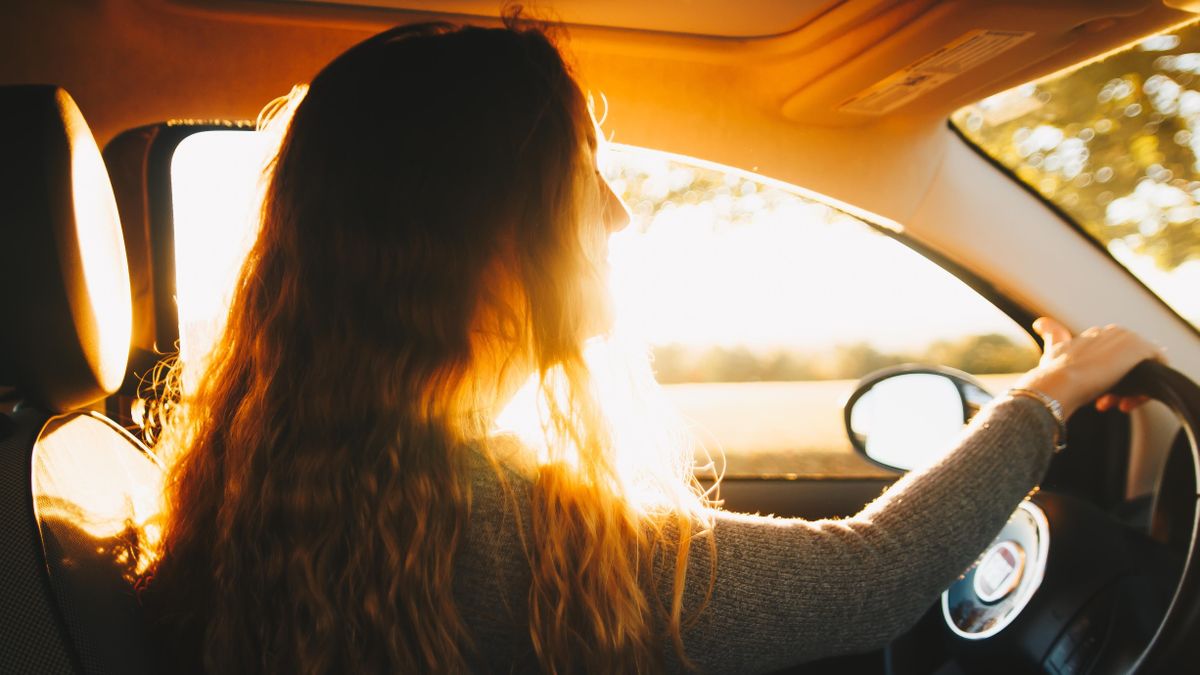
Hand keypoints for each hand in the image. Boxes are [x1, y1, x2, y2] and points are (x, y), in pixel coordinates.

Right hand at [1014, 317, 1166, 417]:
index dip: (1104, 378)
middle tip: (1107, 402)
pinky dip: (1146, 389)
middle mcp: (1112, 332)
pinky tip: (1129, 402)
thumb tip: (1040, 323)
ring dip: (1130, 390)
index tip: (1096, 396)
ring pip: (1141, 369)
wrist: (1059, 382)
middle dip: (1120, 385)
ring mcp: (1128, 338)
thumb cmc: (1051, 373)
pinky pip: (1157, 368)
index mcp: (1094, 334)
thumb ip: (1052, 335)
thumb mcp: (1051, 352)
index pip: (1110, 357)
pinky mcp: (1141, 348)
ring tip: (1116, 405)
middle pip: (1128, 364)